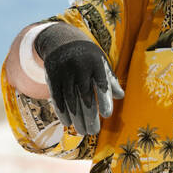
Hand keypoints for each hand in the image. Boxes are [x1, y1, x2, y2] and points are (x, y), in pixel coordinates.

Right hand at [33, 23, 124, 137]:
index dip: (104, 100)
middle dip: (90, 116)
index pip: (101, 84)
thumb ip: (110, 79)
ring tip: (82, 131)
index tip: (107, 115)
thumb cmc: (88, 56)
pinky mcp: (52, 76)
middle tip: (93, 131)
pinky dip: (61, 111)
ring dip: (76, 118)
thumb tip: (120, 96)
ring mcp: (65, 72)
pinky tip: (67, 123)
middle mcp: (80, 67)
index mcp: (96, 64)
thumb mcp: (101, 63)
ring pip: (71, 100)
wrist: (62, 40)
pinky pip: (56, 97)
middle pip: (85, 96)